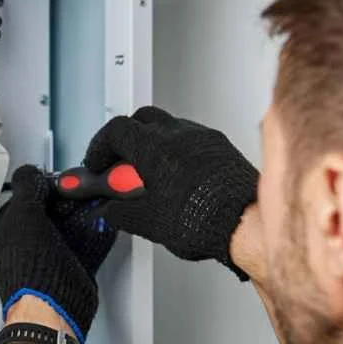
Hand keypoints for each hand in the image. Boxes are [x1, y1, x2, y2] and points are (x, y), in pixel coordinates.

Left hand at [0, 165, 116, 339]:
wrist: (52, 309)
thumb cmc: (31, 269)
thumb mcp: (23, 215)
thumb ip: (26, 189)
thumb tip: (29, 172)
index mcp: (6, 236)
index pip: (21, 202)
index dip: (38, 188)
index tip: (55, 180)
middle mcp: (26, 249)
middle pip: (47, 216)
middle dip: (64, 202)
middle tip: (77, 190)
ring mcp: (50, 261)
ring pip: (68, 230)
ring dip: (82, 216)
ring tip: (93, 201)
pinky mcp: (73, 272)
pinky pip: (86, 246)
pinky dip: (96, 234)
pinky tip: (103, 223)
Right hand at [84, 106, 258, 279]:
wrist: (244, 224)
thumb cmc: (202, 219)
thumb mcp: (147, 222)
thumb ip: (119, 212)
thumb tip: (110, 211)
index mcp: (153, 147)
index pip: (116, 130)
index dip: (100, 147)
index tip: (97, 163)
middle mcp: (178, 134)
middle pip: (141, 119)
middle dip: (126, 139)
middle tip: (121, 164)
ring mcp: (202, 137)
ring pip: (168, 126)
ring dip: (153, 144)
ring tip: (150, 174)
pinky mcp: (221, 147)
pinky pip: (192, 138)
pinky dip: (176, 151)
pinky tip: (177, 177)